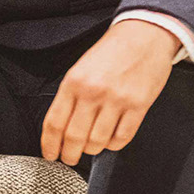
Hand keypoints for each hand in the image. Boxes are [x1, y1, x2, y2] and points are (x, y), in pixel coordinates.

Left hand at [40, 19, 181, 165]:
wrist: (144, 35)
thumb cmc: (111, 52)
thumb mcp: (81, 68)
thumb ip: (71, 96)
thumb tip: (61, 128)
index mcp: (73, 82)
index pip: (54, 123)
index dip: (49, 145)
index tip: (50, 154)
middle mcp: (93, 92)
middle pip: (74, 137)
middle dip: (69, 155)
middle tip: (69, 159)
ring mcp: (116, 100)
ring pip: (98, 142)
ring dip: (92, 150)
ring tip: (91, 148)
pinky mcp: (138, 106)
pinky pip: (122, 137)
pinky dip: (114, 145)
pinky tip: (111, 140)